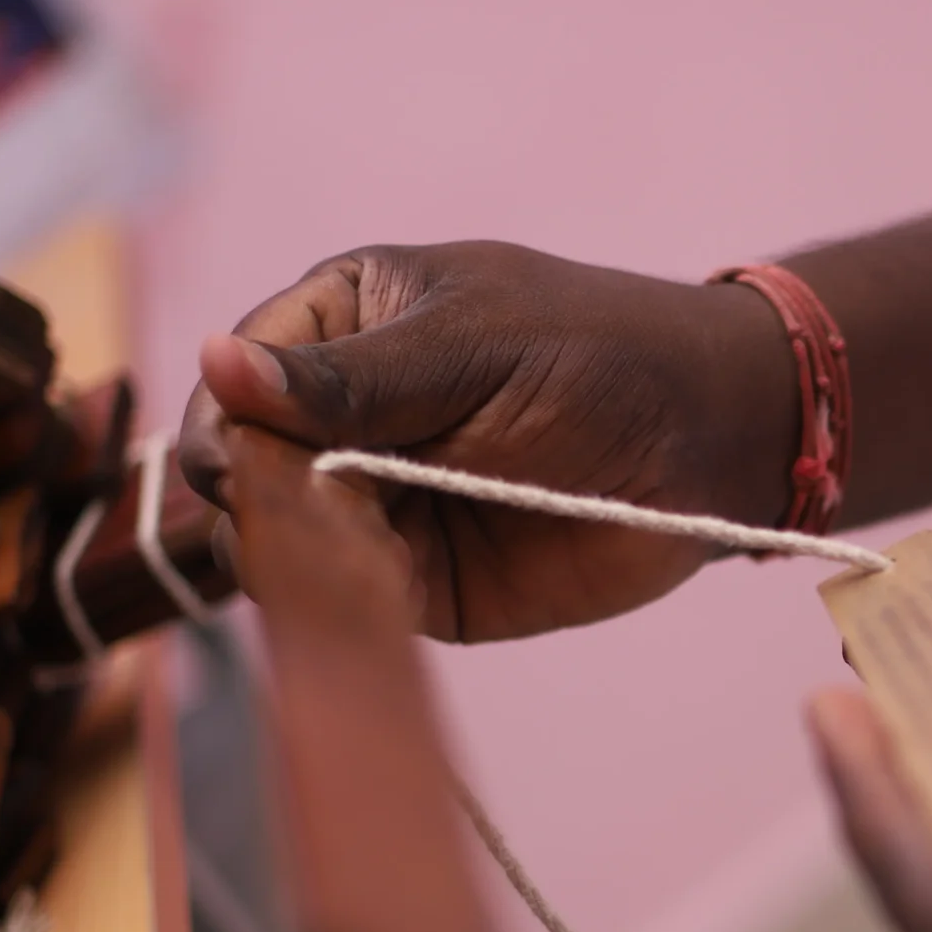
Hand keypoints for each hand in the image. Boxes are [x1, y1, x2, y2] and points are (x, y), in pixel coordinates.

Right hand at [179, 241, 797, 641]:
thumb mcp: (471, 349)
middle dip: (265, 499)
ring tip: (364, 549)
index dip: (236, 423)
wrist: (714, 442)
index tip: (259, 454)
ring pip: (280, 546)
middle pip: (243, 473)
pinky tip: (377, 592)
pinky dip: (345, 606)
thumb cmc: (600, 356)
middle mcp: (342, 419)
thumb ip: (350, 379)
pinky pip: (348, 604)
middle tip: (328, 509)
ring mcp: (377, 505)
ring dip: (302, 557)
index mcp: (341, 325)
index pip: (237, 382)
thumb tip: (217, 365)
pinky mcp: (418, 582)